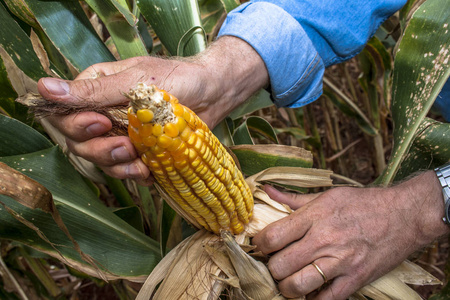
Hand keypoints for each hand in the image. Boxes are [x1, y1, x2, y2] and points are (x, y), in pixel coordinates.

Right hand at [37, 36, 267, 181]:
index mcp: (96, 91)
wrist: (212, 94)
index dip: (76, 126)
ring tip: (139, 160)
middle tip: (125, 146)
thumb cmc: (177, 78)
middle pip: (80, 144)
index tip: (102, 123)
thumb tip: (44, 88)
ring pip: (102, 161)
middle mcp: (104, 115)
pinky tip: (148, 170)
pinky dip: (136, 174)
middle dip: (99, 150)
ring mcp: (121, 135)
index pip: (65, 116)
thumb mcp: (135, 81)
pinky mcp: (140, 151)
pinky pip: (127, 171)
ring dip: (117, 166)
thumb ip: (93, 91)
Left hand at [252, 171, 448, 298]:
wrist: (404, 215)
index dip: (259, 245)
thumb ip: (293, 198)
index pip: (272, 236)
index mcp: (314, 216)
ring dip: (287, 287)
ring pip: (297, 286)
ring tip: (289, 280)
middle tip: (276, 264)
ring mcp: (341, 262)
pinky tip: (310, 291)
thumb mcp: (327, 195)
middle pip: (280, 265)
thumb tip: (266, 189)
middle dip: (271, 268)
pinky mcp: (355, 279)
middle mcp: (324, 239)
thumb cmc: (363, 203)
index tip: (261, 246)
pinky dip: (313, 299)